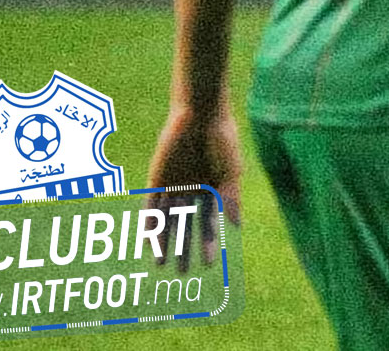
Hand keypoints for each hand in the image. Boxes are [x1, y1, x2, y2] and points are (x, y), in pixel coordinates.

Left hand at [144, 106, 241, 268]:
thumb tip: (236, 226)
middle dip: (185, 250)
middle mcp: (191, 191)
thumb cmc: (222, 140)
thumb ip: (231, 198)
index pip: (208, 224)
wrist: (200, 113)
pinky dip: (152, 226)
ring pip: (167, 222)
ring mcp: (172, 186)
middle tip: (184, 274)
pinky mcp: (156, 181)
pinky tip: (152, 243)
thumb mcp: (231, 172)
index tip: (209, 265)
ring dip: (165, 243)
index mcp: (212, 190)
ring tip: (163, 265)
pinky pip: (152, 208)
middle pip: (187, 227)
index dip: (208, 244)